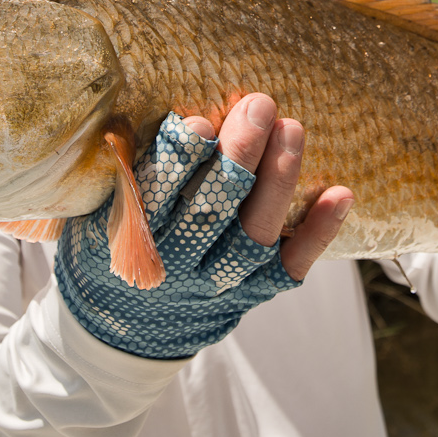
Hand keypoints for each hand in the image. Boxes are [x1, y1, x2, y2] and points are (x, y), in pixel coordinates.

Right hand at [55, 95, 352, 358]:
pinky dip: (318, 232)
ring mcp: (221, 282)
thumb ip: (124, 174)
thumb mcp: (97, 216)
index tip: (199, 124)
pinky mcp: (253, 291)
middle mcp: (179, 264)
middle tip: (260, 105)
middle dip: (241, 154)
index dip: (178, 161)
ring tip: (293, 129)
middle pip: (214, 208)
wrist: (123, 331)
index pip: (156, 196)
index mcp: (135, 239)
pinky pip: (291, 264)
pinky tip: (340, 194)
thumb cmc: (109, 251)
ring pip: (255, 232)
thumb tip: (165, 114)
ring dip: (279, 179)